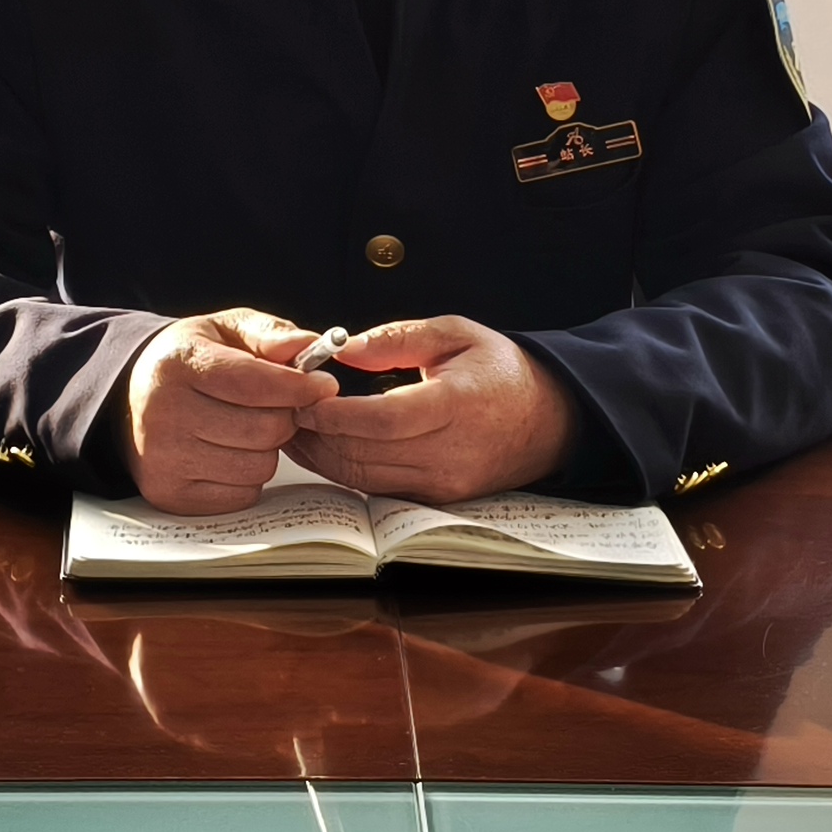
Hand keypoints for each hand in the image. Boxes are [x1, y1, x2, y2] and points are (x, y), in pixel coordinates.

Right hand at [122, 309, 336, 513]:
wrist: (130, 401)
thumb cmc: (189, 363)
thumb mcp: (223, 331)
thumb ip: (269, 333)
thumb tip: (309, 345)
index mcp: (179, 364)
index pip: (255, 382)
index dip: (299, 386)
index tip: (323, 384)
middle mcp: (164, 413)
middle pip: (265, 429)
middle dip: (284, 416)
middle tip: (276, 406)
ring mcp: (165, 459)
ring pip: (259, 466)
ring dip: (266, 449)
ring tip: (244, 428)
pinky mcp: (171, 494)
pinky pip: (243, 494)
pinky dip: (247, 477)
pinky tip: (228, 454)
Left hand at [286, 316, 573, 503]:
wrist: (550, 421)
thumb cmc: (500, 371)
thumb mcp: (457, 332)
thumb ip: (398, 337)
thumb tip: (344, 348)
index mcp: (457, 405)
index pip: (382, 420)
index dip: (334, 413)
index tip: (301, 396)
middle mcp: (450, 453)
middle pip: (364, 455)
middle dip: (315, 436)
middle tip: (282, 410)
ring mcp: (444, 483)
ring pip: (364, 479)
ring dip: (322, 458)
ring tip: (293, 429)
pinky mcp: (438, 499)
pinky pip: (378, 489)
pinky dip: (345, 470)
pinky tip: (325, 448)